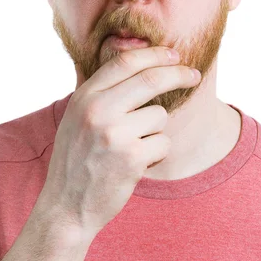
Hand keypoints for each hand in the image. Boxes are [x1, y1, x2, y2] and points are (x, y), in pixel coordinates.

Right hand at [37, 46, 200, 238]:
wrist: (66, 206)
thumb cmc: (77, 160)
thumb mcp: (77, 118)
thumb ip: (103, 93)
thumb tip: (143, 66)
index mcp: (84, 97)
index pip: (125, 62)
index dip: (154, 55)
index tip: (174, 55)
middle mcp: (98, 111)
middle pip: (150, 79)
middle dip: (178, 74)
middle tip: (193, 75)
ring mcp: (115, 134)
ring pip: (160, 116)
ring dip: (156, 131)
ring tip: (133, 148)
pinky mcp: (132, 158)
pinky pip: (163, 143)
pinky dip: (156, 154)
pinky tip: (135, 165)